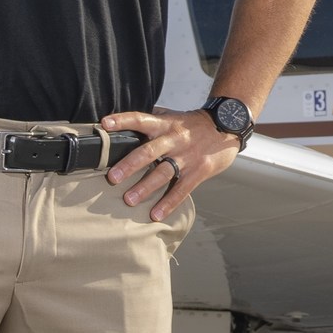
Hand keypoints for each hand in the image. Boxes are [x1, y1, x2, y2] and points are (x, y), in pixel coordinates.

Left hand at [103, 106, 239, 220]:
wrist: (228, 126)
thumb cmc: (193, 125)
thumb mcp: (173, 117)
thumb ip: (152, 121)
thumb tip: (123, 123)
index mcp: (165, 124)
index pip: (141, 119)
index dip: (123, 120)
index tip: (105, 124)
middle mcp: (174, 139)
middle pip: (149, 151)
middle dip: (129, 165)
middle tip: (112, 178)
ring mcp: (187, 156)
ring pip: (163, 172)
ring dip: (145, 187)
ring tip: (129, 200)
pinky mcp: (199, 171)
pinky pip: (182, 189)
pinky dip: (168, 203)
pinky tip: (155, 214)